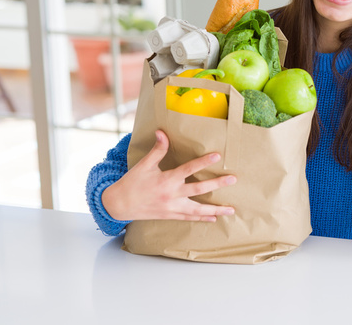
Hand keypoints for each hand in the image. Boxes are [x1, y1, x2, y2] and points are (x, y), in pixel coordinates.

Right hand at [102, 130, 236, 221]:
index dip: (203, 162)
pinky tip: (214, 217)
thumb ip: (157, 150)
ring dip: (215, 209)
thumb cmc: (132, 183)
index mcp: (166, 180)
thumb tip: (162, 132)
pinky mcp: (170, 215)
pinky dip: (202, 218)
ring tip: (231, 209)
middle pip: (199, 190)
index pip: (188, 169)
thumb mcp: (144, 165)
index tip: (217, 156)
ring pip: (197, 210)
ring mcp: (172, 207)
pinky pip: (190, 217)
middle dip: (217, 184)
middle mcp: (172, 195)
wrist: (118, 205)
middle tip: (233, 179)